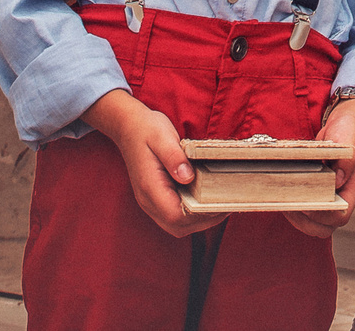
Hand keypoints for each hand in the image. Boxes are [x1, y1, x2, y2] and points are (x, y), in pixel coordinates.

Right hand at [87, 90, 227, 237]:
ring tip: (218, 205)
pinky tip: (205, 200)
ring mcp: (151, 201)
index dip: (199, 216)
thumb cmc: (147, 129)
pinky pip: (174, 215)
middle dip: (203, 222)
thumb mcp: (162, 136)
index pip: (175, 216)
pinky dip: (192, 214)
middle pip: (177, 226)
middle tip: (225, 206)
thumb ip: (174, 157)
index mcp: (150, 186)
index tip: (219, 204)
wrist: (129, 127)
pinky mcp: (156, 198)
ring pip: (176, 225)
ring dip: (198, 220)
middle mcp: (148, 200)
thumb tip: (188, 177)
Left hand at [283, 96, 354, 237]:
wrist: (346, 120)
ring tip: (282, 201)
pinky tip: (281, 192)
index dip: (323, 215)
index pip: (340, 216)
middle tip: (289, 206)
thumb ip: (347, 159)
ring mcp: (327, 193)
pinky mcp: (315, 188)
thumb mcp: (351, 138)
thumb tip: (337, 181)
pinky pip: (304, 207)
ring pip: (312, 222)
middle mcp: (340, 195)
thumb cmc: (351, 129)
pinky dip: (292, 206)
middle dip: (305, 222)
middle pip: (325, 227)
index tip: (307, 203)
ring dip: (296, 217)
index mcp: (351, 187)